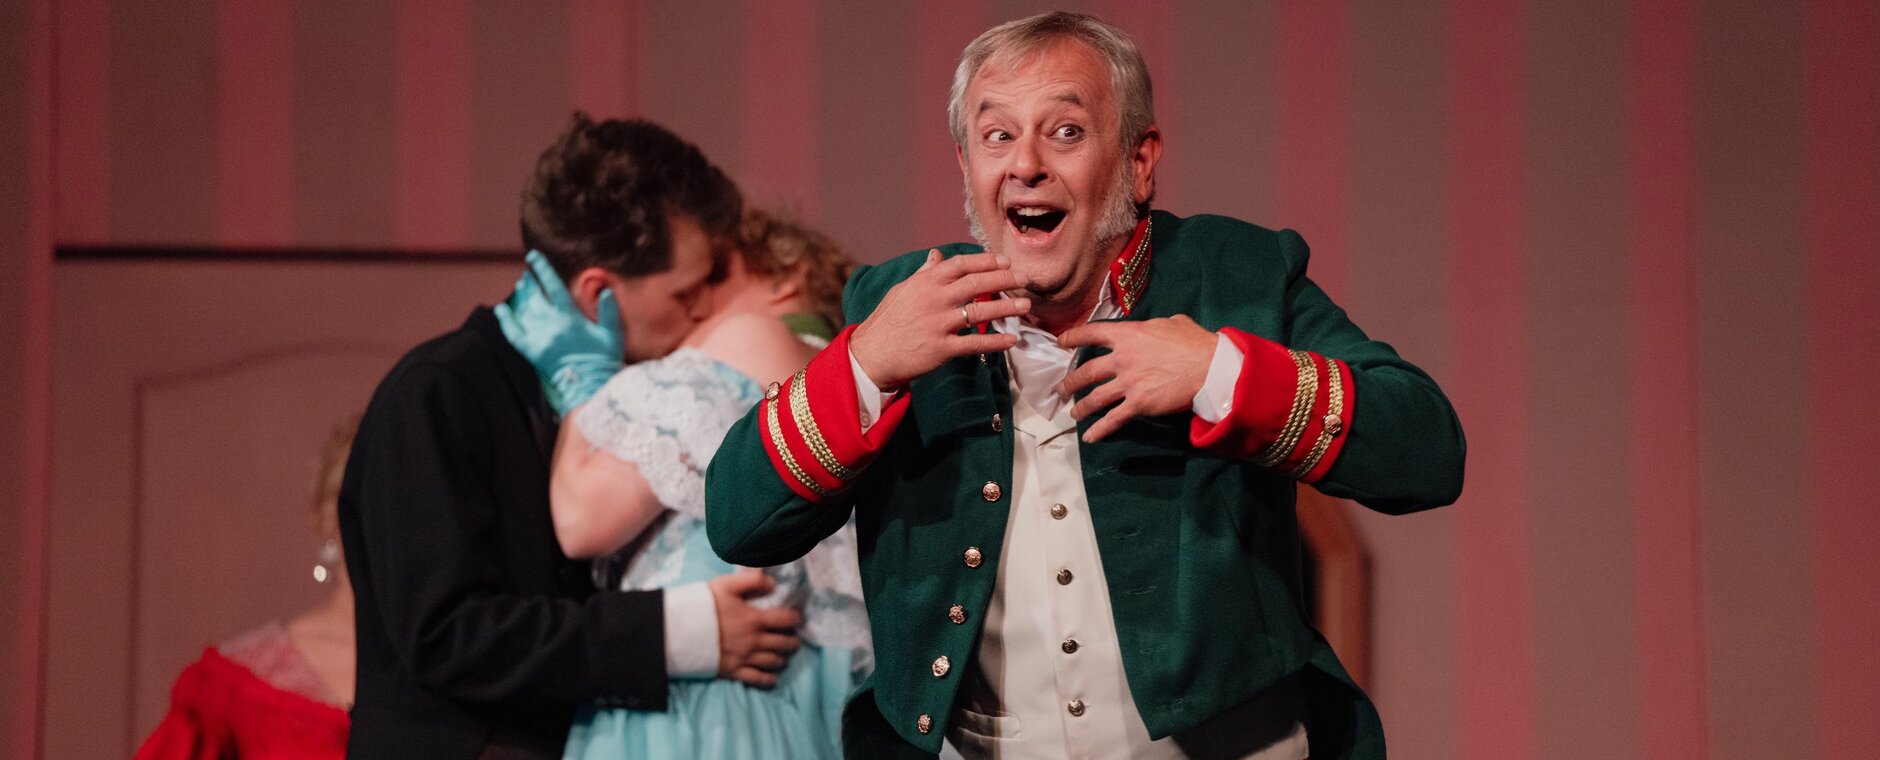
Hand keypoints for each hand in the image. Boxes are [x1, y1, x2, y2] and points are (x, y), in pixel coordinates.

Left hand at [493, 251, 623, 413]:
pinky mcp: (532, 352)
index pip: (552, 286)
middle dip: (529, 282)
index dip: (542, 269)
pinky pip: (513, 333)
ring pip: (524, 310)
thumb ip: (609, 310)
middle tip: (526, 273)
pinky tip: (501, 310)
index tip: (533, 256)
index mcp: (570, 316)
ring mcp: (539, 338)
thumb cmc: (604, 360)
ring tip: (520, 285)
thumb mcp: (612, 333)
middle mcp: (552, 324)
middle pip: (535, 296)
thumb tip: (605, 289)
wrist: (590, 387)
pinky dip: (506, 320)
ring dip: (521, 296)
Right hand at [708, 568, 802, 687]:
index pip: (786, 620)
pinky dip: (769, 679)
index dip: (796, 618)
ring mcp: (744, 658)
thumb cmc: (702, 605)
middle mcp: (754, 641)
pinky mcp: (733, 671)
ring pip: (774, 662)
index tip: (797, 618)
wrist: (678, 630)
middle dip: (793, 641)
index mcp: (754, 619)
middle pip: (784, 644)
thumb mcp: (726, 584)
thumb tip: (773, 583)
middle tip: (794, 638)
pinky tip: (773, 677)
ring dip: (783, 658)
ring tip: (784, 654)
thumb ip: (752, 580)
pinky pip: (758, 679)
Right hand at [848, 250, 1032, 388]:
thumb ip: (923, 274)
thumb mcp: (902, 291)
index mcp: (925, 282)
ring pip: (980, 312)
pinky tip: (1011, 339)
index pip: (961, 264)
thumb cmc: (886, 321)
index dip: (986, 261)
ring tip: (1025, 305)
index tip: (1005, 261)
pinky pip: (974, 343)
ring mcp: (938, 324)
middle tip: (1025, 278)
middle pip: (976, 284)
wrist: (870, 354)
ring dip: (1006, 308)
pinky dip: (995, 341)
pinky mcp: (941, 348)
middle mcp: (934, 299)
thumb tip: (936, 255)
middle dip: (1004, 280)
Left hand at [1057, 315, 1218, 442]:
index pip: (1091, 333)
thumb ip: (1153, 326)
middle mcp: (1122, 358)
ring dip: (1081, 407)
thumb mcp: (1171, 323)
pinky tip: (1090, 438)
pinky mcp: (1139, 404)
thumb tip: (1153, 328)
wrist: (1210, 367)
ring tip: (1073, 413)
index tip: (1061, 342)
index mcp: (1128, 334)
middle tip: (1060, 390)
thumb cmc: (1194, 342)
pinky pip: (1113, 419)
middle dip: (1070, 382)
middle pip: (1086, 371)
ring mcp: (1128, 383)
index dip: (1073, 337)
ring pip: (1095, 397)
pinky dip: (1100, 430)